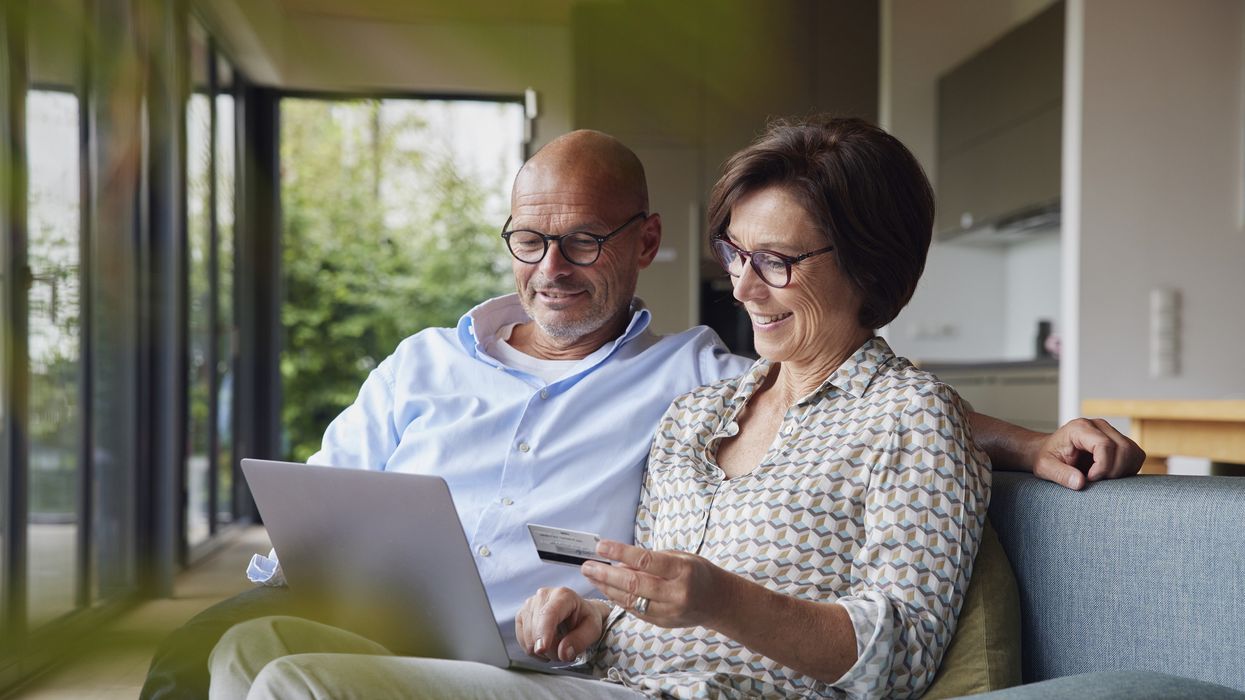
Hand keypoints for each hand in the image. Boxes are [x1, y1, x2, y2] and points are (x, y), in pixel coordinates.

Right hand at [515, 587, 605, 662]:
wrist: (577, 613)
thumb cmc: (585, 620)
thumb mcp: (593, 630)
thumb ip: (580, 641)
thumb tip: (563, 653)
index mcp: (563, 595)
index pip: (549, 614)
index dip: (544, 632)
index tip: (542, 649)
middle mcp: (543, 595)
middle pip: (537, 629)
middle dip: (550, 649)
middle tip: (565, 651)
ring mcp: (529, 604)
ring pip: (528, 637)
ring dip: (542, 650)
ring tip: (557, 646)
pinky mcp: (521, 614)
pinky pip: (521, 639)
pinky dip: (533, 649)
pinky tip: (545, 645)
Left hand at [582, 540, 732, 629]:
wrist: (719, 601)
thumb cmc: (699, 573)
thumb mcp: (680, 557)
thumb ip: (652, 560)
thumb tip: (620, 562)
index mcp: (682, 570)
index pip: (646, 561)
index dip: (621, 553)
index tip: (601, 547)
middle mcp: (676, 592)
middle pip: (634, 584)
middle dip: (606, 574)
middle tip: (587, 566)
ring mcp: (669, 611)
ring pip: (631, 600)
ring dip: (607, 588)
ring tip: (592, 577)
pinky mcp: (663, 623)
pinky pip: (635, 610)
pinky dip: (619, 599)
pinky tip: (607, 590)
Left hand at [1032, 418, 1145, 489]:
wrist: (1050, 451)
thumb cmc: (1046, 457)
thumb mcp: (1044, 467)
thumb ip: (1060, 474)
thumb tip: (1080, 483)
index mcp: (1080, 428)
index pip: (1105, 445)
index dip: (1102, 466)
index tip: (1090, 478)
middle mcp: (1099, 426)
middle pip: (1123, 449)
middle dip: (1113, 471)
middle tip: (1095, 480)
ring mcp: (1111, 432)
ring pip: (1133, 452)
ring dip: (1122, 471)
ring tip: (1102, 478)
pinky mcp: (1119, 441)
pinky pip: (1136, 456)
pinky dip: (1128, 469)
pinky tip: (1110, 474)